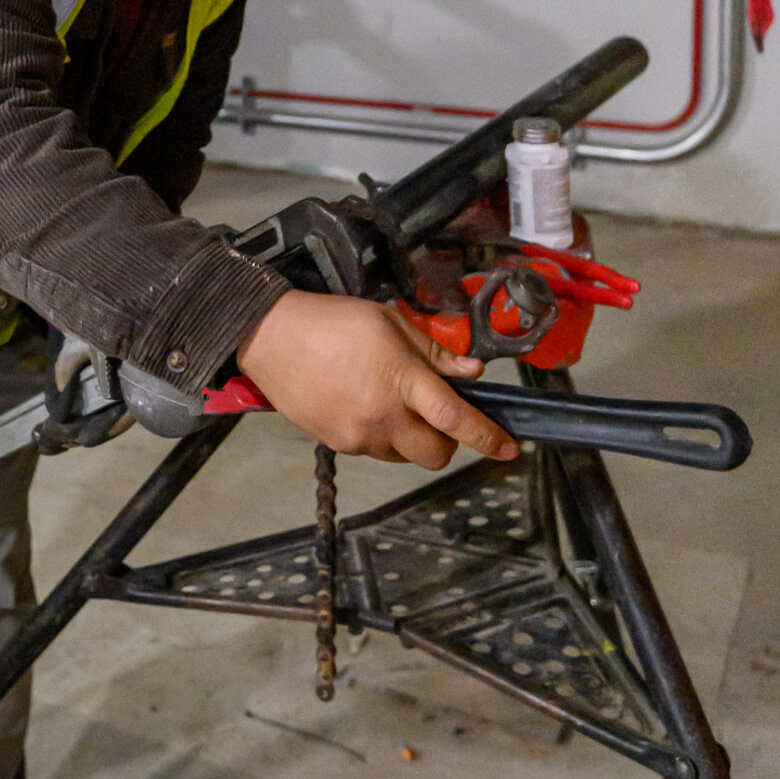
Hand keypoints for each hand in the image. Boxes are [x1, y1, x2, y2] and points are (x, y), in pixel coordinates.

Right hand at [235, 290, 519, 469]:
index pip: (455, 419)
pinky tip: (365, 407)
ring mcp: (357, 435)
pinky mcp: (336, 444)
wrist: (271, 337)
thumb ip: (434, 352)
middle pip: (434, 455)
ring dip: (412, 441)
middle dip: (447, 444)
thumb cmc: (334, 321)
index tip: (509, 448)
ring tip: (393, 405)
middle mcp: (382, 416)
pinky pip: (375, 452)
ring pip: (404, 457)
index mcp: (402, 380)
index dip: (487, 436)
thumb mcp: (390, 323)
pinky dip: (383, 438)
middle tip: (439, 419)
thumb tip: (472, 371)